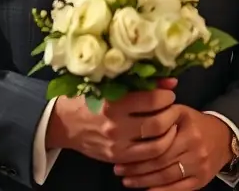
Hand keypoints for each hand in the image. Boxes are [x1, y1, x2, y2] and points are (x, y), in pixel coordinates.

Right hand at [46, 80, 180, 165]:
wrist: (66, 123)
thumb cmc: (89, 98)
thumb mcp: (111, 85)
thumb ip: (141, 83)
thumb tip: (172, 81)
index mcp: (113, 101)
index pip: (152, 100)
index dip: (167, 96)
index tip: (168, 93)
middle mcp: (115, 125)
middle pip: (157, 123)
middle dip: (172, 114)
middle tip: (173, 107)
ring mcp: (116, 144)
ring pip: (157, 144)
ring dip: (170, 132)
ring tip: (171, 123)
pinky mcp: (117, 157)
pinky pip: (147, 157)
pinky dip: (160, 147)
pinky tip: (162, 137)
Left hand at [115, 108, 232, 190]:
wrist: (224, 138)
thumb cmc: (195, 123)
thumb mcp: (181, 112)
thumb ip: (161, 114)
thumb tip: (134, 116)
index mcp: (187, 127)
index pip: (158, 142)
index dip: (137, 151)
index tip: (120, 154)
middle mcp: (194, 146)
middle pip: (160, 161)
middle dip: (136, 167)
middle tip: (119, 169)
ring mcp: (199, 165)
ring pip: (166, 177)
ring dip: (143, 181)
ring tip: (127, 180)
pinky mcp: (201, 180)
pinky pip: (177, 189)